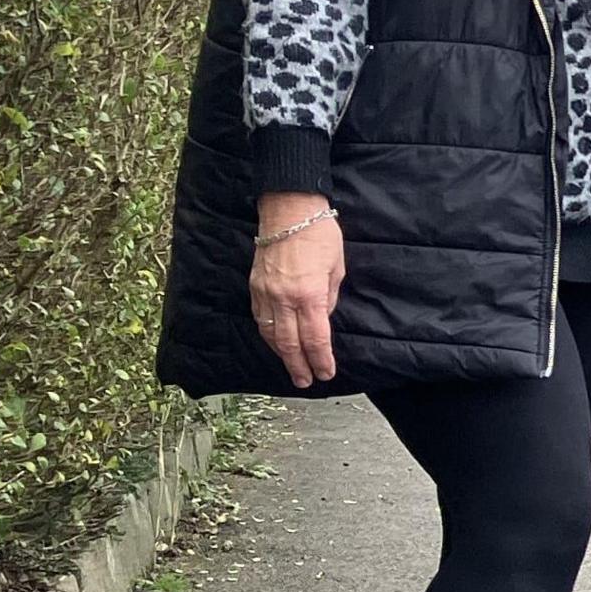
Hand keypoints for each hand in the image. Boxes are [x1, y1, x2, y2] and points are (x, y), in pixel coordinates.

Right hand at [248, 191, 343, 387]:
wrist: (288, 210)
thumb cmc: (319, 235)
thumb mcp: (336, 267)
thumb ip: (329, 297)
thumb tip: (322, 318)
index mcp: (310, 294)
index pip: (316, 337)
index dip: (321, 359)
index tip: (326, 373)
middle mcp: (284, 297)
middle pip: (290, 342)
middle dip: (299, 365)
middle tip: (305, 381)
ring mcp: (265, 292)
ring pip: (271, 333)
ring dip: (281, 355)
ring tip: (291, 369)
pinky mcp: (254, 286)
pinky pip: (259, 318)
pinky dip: (268, 334)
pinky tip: (275, 343)